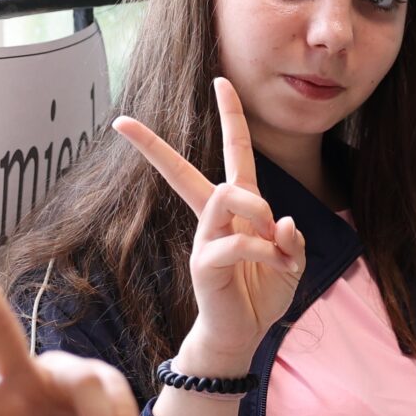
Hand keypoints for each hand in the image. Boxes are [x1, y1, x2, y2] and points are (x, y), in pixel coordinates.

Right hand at [113, 76, 304, 374]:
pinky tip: (277, 265)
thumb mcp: (292, 262)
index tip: (219, 81)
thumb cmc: (264, 294)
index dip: (229, 117)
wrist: (244, 335)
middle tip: (124, 123)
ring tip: (275, 239)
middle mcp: (215, 218)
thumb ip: (292, 240)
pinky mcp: (204, 263)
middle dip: (154, 146)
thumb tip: (283, 222)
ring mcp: (205, 239)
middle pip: (183, 171)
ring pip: (225, 196)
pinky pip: (237, 240)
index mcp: (238, 208)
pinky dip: (264, 250)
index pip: (232, 153)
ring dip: (258, 211)